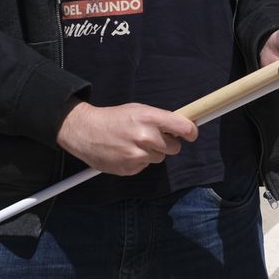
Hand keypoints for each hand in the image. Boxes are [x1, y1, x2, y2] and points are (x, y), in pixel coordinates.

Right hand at [55, 101, 197, 175]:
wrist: (86, 132)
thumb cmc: (114, 118)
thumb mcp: (139, 110)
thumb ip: (160, 118)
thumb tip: (182, 126)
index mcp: (149, 118)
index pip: (182, 128)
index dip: (191, 132)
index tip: (192, 134)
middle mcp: (145, 137)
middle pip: (174, 148)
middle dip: (167, 143)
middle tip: (153, 137)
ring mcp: (137, 155)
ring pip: (160, 158)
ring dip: (152, 152)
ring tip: (134, 143)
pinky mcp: (130, 169)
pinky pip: (145, 166)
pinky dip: (139, 161)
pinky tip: (126, 152)